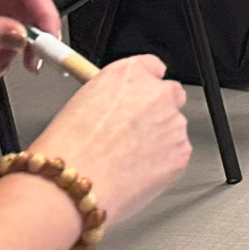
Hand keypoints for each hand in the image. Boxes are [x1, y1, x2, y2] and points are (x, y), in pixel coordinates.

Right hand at [30, 56, 190, 222]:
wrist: (73, 182)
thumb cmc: (66, 147)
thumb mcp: (81, 102)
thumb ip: (111, 96)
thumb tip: (118, 105)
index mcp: (130, 73)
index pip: (152, 67)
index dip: (143, 84)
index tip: (138, 96)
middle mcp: (158, 92)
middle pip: (169, 96)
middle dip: (156, 111)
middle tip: (131, 134)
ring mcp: (174, 122)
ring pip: (173, 128)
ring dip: (157, 139)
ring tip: (125, 159)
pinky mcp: (181, 151)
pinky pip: (176, 154)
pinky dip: (161, 164)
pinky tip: (134, 173)